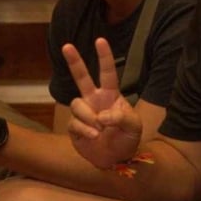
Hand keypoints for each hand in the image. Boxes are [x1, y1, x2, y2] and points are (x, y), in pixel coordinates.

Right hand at [62, 38, 142, 170]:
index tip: (100, 40)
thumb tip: (100, 115)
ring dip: (88, 117)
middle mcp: (93, 100)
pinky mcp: (74, 127)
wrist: (116, 160)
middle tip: (67, 46)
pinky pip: (74, 123)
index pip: (107, 73)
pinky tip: (94, 137)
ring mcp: (83, 113)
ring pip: (77, 105)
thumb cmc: (127, 139)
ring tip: (99, 130)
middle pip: (81, 77)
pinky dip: (85, 130)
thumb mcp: (134, 127)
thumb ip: (122, 117)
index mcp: (110, 95)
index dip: (104, 57)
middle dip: (74, 61)